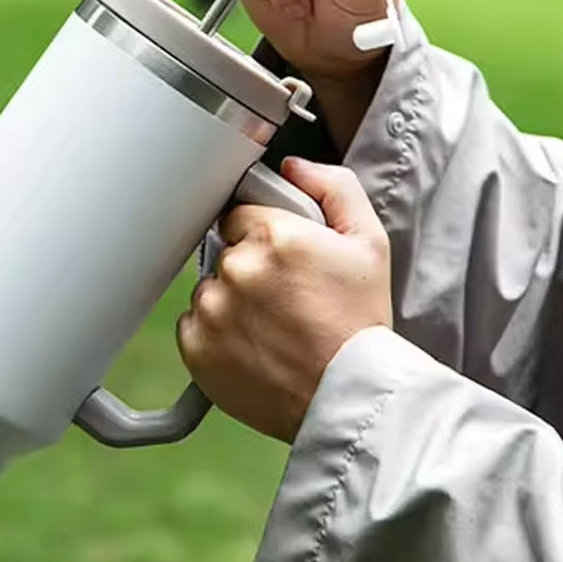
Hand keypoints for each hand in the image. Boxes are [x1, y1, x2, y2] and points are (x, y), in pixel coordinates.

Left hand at [176, 158, 391, 444]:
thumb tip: (294, 166)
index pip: (239, 215)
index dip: (261, 236)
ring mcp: (212, 309)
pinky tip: (252, 347)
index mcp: (273, 234)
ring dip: (230, 302)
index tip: (280, 260)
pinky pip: (193, 327)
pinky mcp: (196, 347)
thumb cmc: (360, 323)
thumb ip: (334, 188)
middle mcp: (237, 268)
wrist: (348, 395)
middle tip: (283, 298)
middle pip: (225, 253)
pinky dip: (215, 336)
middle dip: (249, 269)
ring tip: (271, 327)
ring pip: (209, 290)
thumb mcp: (369, 242)